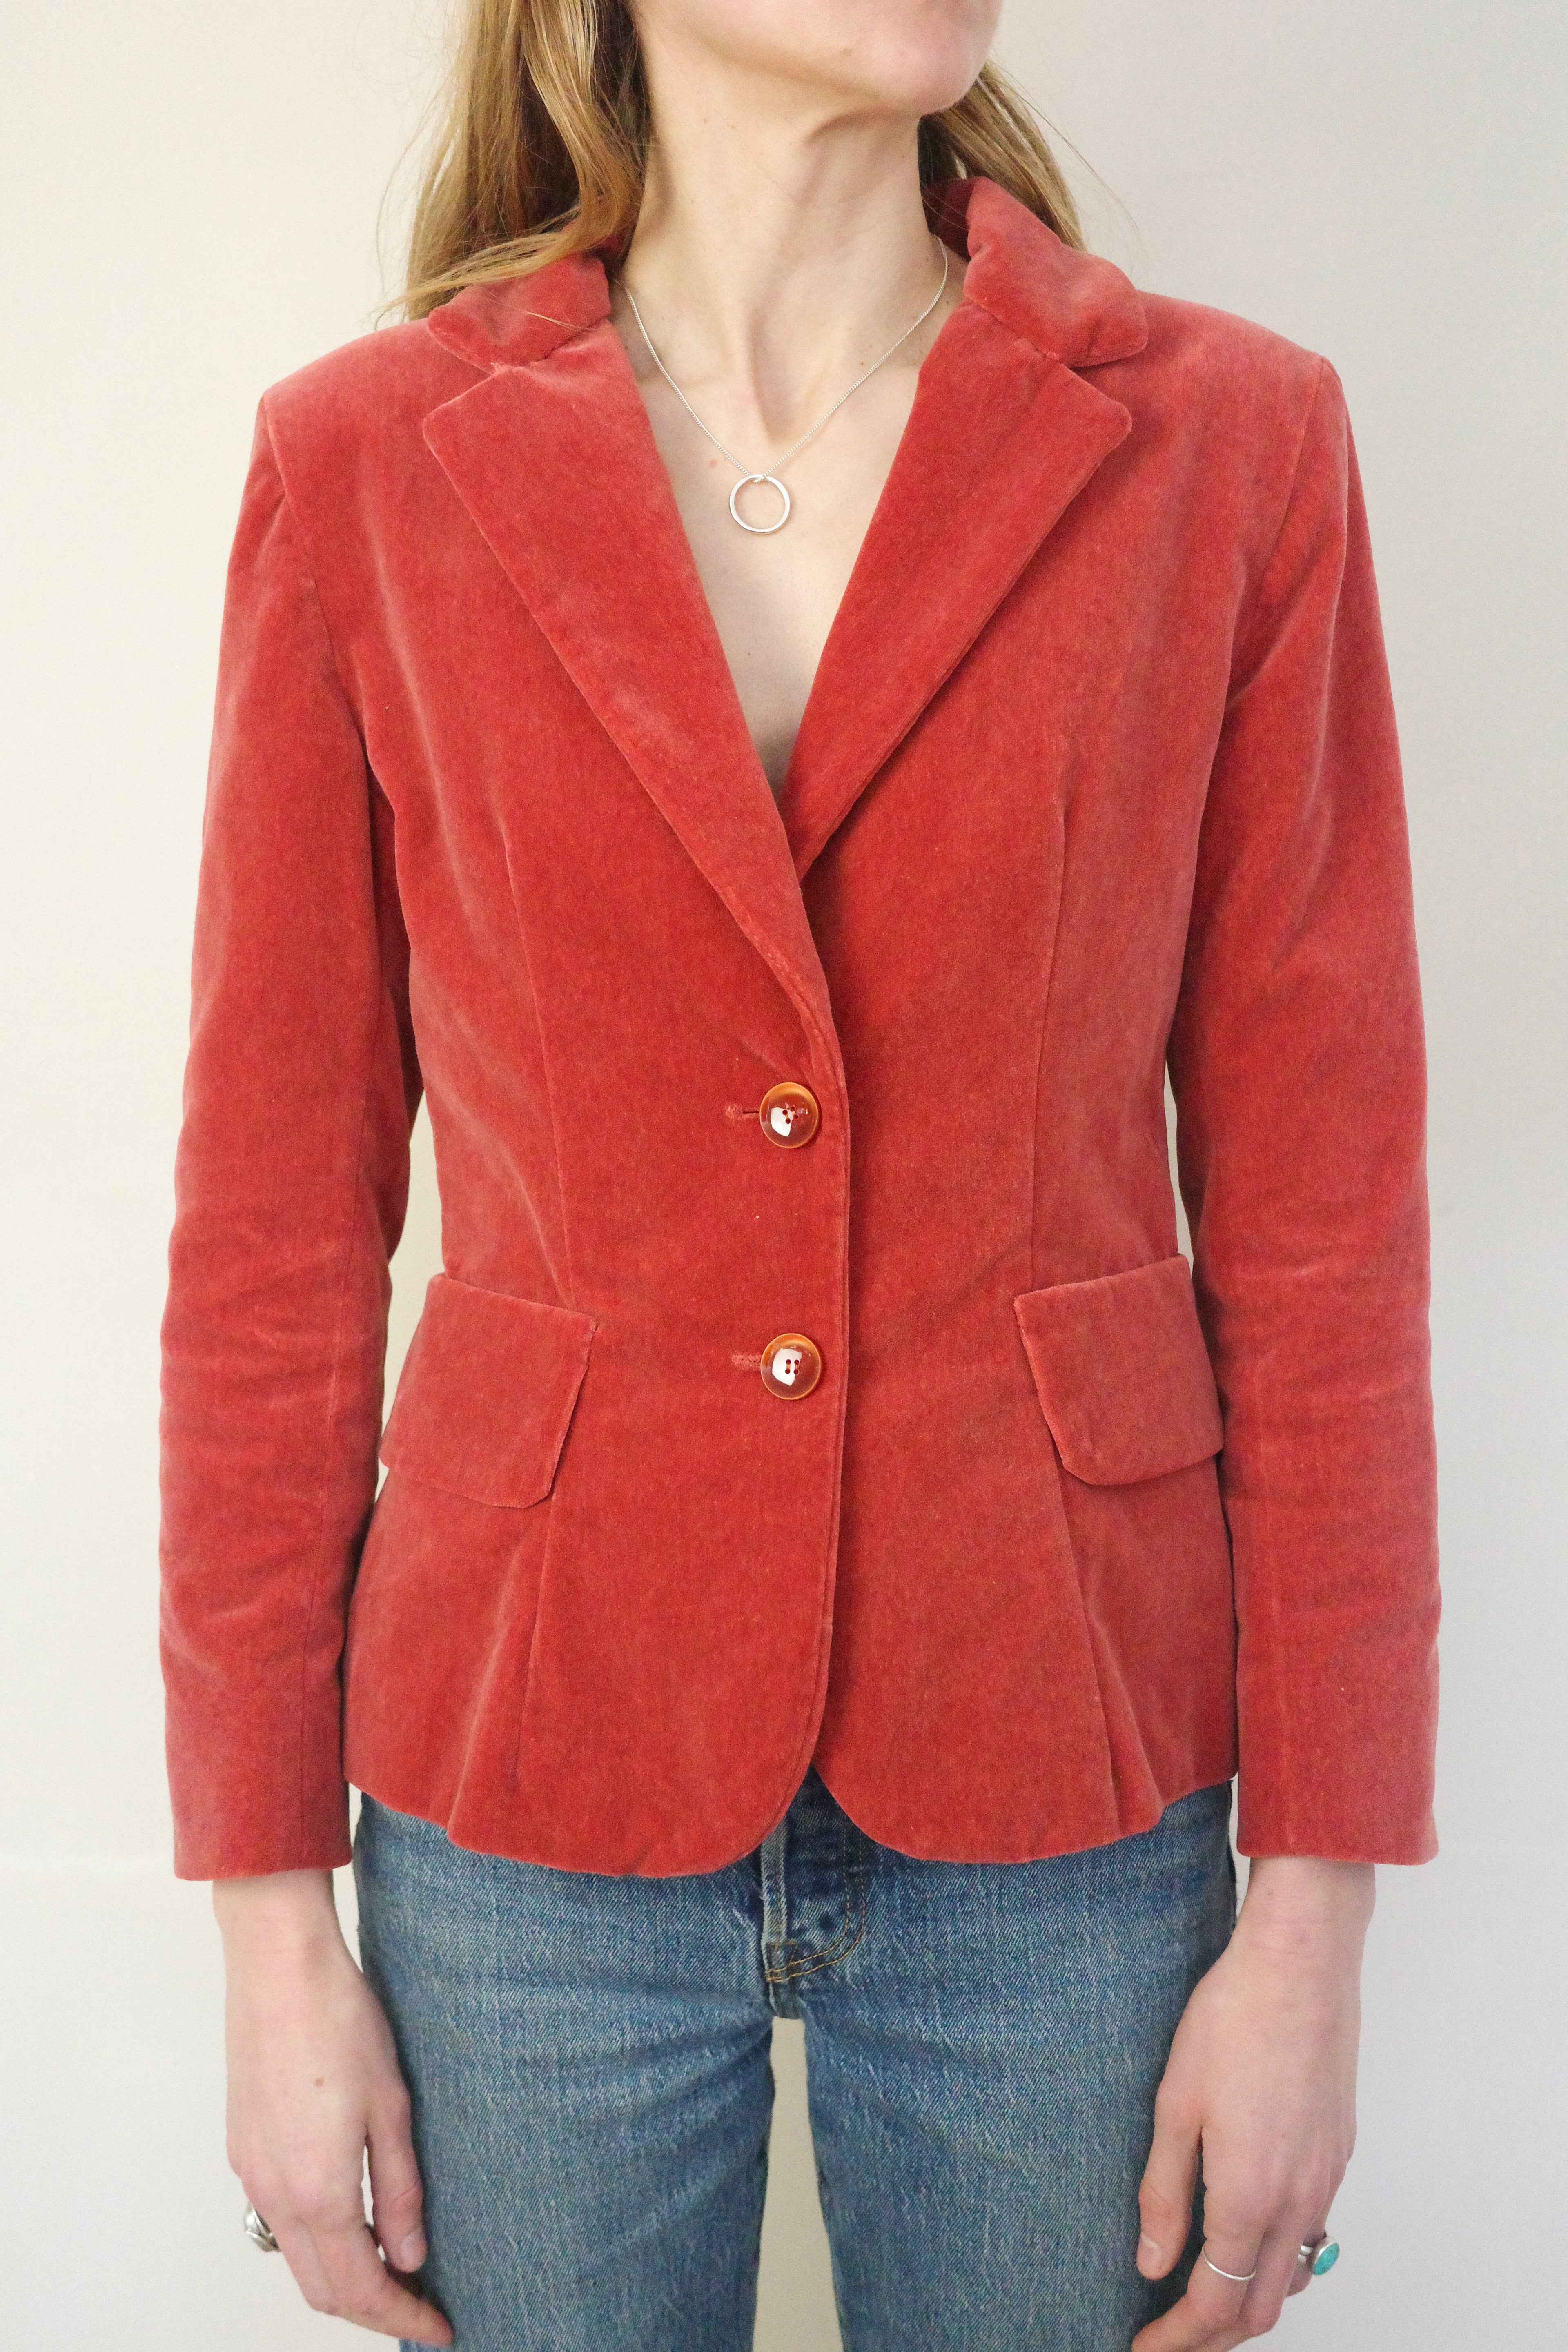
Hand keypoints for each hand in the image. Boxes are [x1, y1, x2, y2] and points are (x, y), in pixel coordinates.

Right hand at [215, 1869, 452, 2344]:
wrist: (279, 1967)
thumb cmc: (339, 2023)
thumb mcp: (391, 2107)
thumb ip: (399, 2190)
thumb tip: (410, 2254)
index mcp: (318, 2191)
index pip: (362, 2288)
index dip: (402, 2318)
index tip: (437, 2329)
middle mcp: (275, 2193)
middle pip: (322, 2287)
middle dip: (371, 2308)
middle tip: (419, 2304)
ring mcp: (252, 2171)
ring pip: (296, 2257)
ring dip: (340, 2275)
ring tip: (391, 2263)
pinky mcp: (243, 2146)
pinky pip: (278, 2218)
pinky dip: (315, 2239)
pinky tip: (350, 2215)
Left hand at [1131, 1855, 1373, 2349]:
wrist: (1300, 1967)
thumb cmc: (1231, 2022)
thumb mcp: (1174, 2106)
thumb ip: (1163, 2193)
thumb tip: (1152, 2264)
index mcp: (1248, 2198)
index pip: (1212, 2304)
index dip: (1176, 2339)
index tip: (1142, 2348)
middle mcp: (1296, 2202)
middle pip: (1258, 2308)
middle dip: (1212, 2336)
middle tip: (1168, 2335)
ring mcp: (1325, 2180)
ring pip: (1289, 2276)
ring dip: (1248, 2301)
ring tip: (1202, 2296)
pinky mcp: (1338, 2153)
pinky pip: (1311, 2234)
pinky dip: (1277, 2261)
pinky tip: (1247, 2239)